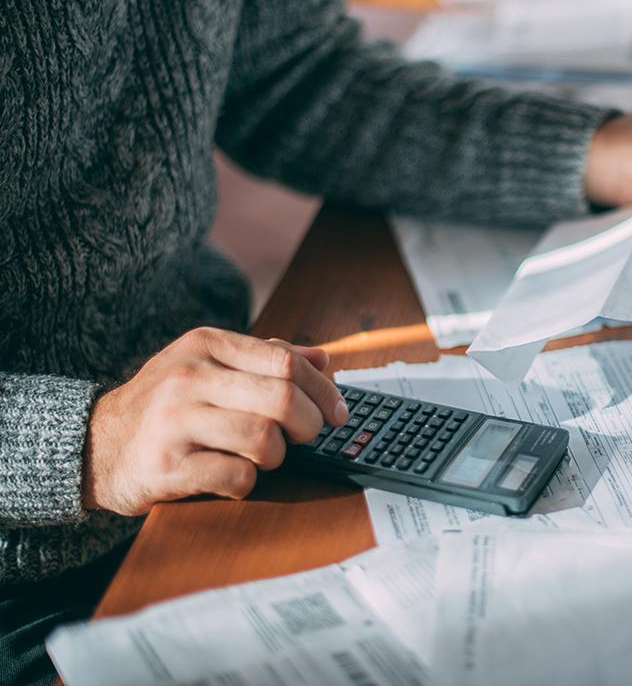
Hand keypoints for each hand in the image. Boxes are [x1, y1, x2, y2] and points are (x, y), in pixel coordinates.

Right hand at [83, 327, 346, 514]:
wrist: (96, 446)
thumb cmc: (167, 405)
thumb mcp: (208, 365)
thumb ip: (266, 358)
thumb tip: (323, 359)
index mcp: (206, 344)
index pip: (286, 361)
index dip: (323, 390)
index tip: (339, 413)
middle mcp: (188, 377)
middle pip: (282, 399)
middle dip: (309, 425)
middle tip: (306, 437)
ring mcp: (174, 421)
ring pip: (264, 439)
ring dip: (277, 456)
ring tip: (263, 457)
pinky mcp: (166, 466)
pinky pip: (237, 476)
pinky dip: (248, 482)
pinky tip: (235, 477)